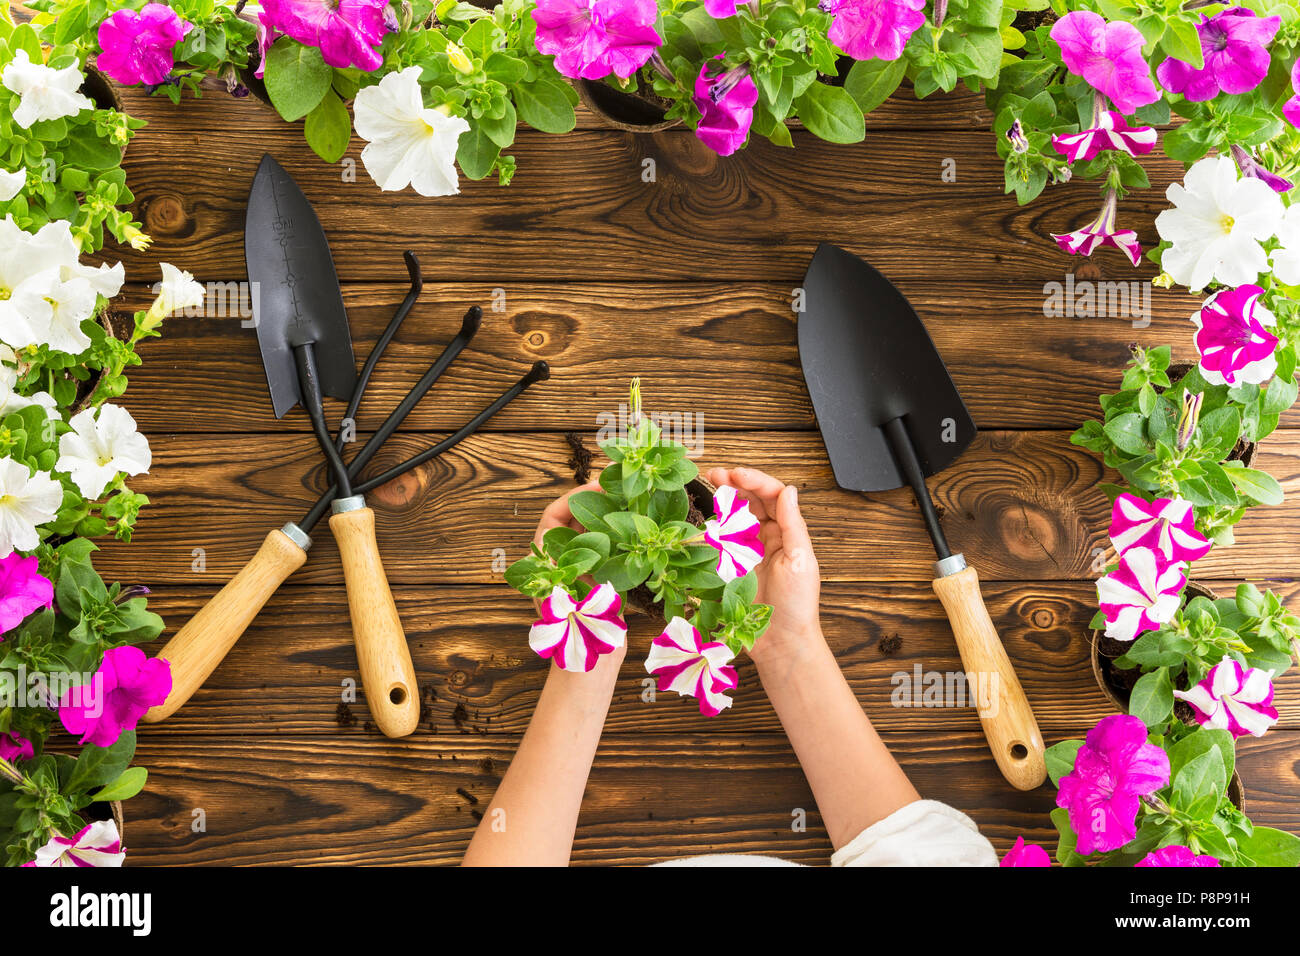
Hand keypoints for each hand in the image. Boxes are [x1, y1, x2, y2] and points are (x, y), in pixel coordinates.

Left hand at [531, 482, 626, 674]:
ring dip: (612, 518)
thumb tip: (599, 529)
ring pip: (594, 535)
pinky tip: (642, 532)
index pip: (553, 516)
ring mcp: (579, 574)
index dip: (574, 496)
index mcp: (544, 562)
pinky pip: (609, 553)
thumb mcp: (575, 590)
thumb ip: (583, 561)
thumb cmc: (575, 633)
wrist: (589, 667)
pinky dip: (623, 540)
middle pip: (575, 522)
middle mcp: (559, 564)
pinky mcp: (597, 585)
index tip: (600, 483)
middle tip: (623, 488)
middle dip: (598, 502)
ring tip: (635, 504)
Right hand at [704, 467, 821, 659]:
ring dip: (724, 498)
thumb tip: (788, 489)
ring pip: (736, 516)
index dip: (755, 480)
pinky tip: (706, 516)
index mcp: (789, 533)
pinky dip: (714, 524)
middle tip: (715, 473)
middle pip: (752, 501)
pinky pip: (722, 540)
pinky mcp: (733, 567)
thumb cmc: (797, 605)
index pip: (773, 495)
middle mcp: (770, 538)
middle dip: (735, 483)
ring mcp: (750, 552)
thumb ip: (793, 523)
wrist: (780, 642)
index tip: (736, 474)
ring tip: (710, 484)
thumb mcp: (799, 560)